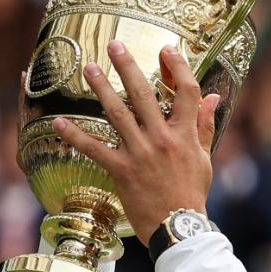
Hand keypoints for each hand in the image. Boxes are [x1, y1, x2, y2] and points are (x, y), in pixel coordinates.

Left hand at [52, 40, 219, 244]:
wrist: (177, 226)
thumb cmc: (192, 193)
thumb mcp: (204, 158)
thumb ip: (205, 126)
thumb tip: (213, 98)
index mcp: (185, 135)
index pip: (186, 92)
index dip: (178, 67)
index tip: (167, 50)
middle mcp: (162, 139)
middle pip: (145, 94)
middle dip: (128, 67)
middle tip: (114, 45)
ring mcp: (140, 153)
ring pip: (118, 113)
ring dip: (101, 89)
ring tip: (89, 69)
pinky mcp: (121, 170)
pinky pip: (94, 149)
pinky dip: (74, 135)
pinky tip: (58, 121)